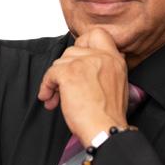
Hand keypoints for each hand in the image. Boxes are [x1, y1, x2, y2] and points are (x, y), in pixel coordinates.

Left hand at [37, 28, 128, 146]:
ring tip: (56, 97)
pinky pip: (51, 73)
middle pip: (72, 50)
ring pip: (60, 62)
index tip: (77, 59)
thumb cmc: (109, 115)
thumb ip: (107, 69)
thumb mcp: (118, 85)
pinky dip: (46, 86)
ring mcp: (85, 63)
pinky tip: (49, 98)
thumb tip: (93, 64)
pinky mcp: (70, 73)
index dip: (83, 44)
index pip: (98, 35)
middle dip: (65, 68)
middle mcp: (102, 57)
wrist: (106, 129)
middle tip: (64, 85)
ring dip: (55, 80)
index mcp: (115, 59)